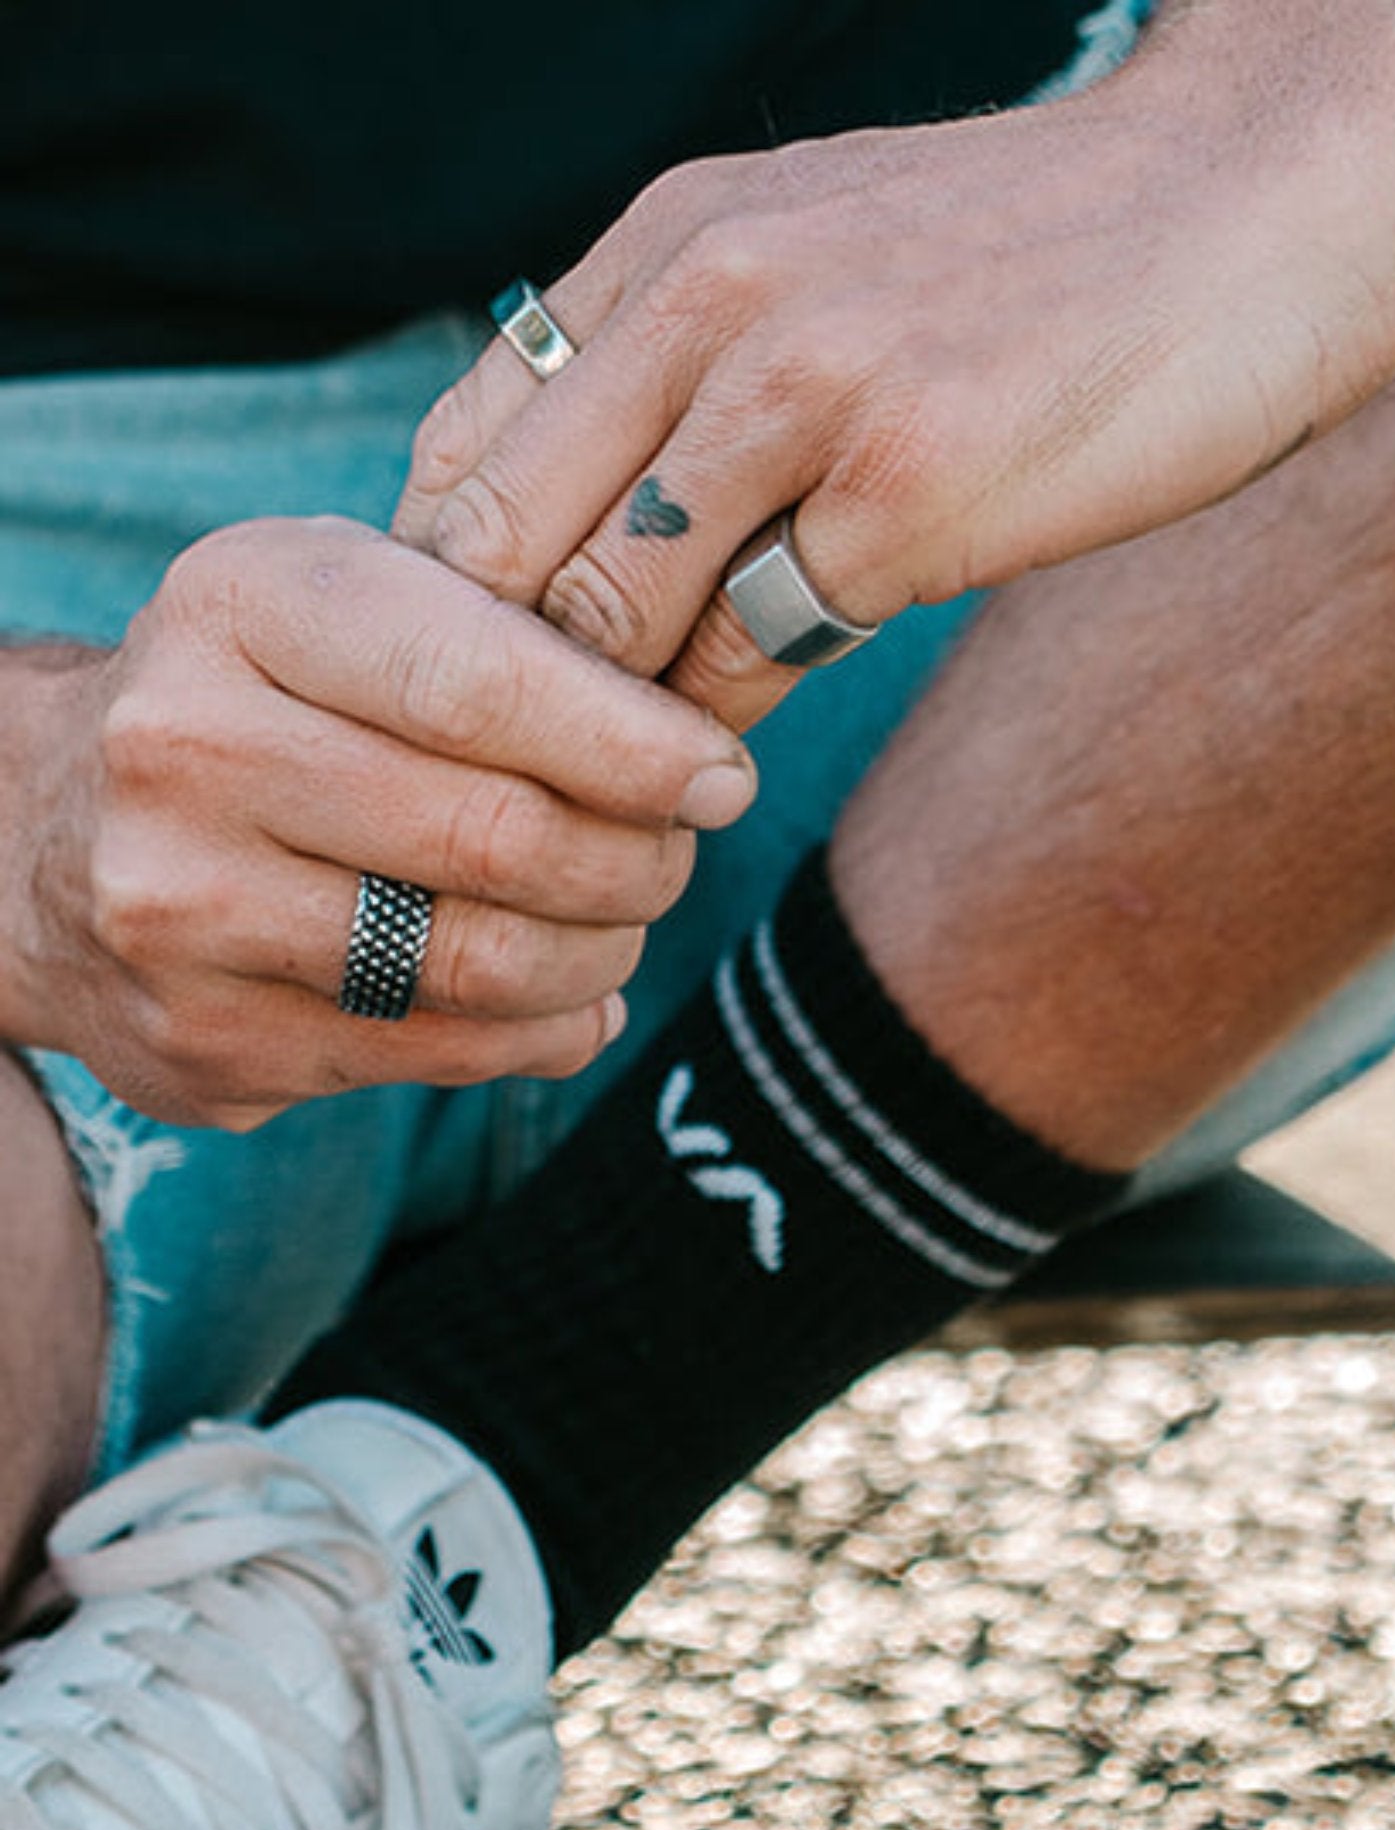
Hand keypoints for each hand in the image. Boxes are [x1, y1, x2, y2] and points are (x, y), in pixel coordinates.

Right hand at [0, 517, 756, 1126]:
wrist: (41, 830)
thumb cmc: (264, 697)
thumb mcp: (352, 604)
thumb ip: (508, 641)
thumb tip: (698, 767)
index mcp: (243, 607)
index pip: (478, 683)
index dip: (633, 745)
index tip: (721, 776)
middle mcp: (186, 751)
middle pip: (499, 839)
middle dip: (638, 859)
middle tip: (677, 851)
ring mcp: (180, 911)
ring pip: (480, 965)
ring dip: (602, 954)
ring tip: (623, 922)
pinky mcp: (206, 1040)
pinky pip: (442, 1055)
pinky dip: (545, 1031)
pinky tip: (567, 998)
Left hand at [390, 53, 1394, 729]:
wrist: (1257, 201)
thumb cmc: (1048, 261)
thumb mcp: (828, 257)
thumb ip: (702, 361)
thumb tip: (612, 524)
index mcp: (673, 241)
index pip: (465, 448)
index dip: (456, 592)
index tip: (488, 687)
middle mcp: (710, 300)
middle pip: (508, 544)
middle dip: (500, 685)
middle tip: (526, 777)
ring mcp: (804, 394)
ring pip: (614, 614)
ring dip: (608, 729)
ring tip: (624, 793)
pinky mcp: (906, 495)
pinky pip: (750, 661)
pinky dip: (725, 732)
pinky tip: (736, 763)